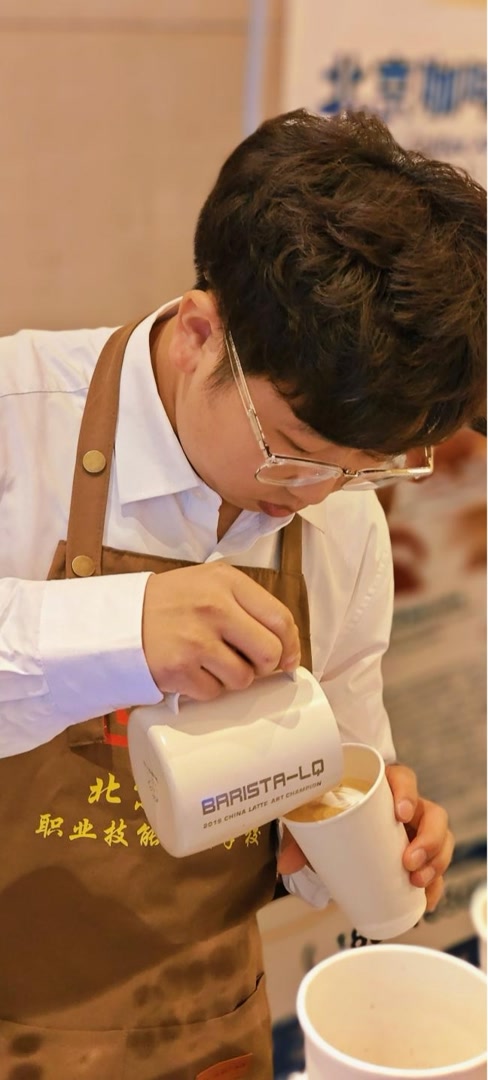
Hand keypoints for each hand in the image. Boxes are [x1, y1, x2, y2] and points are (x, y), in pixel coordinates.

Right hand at [142, 562, 299, 699]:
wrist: (117, 620)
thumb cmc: (168, 604)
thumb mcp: (208, 584)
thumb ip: (245, 605)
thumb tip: (286, 647)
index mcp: (227, 581)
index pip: (280, 618)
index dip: (291, 645)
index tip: (288, 659)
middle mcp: (214, 607)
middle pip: (269, 652)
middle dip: (263, 666)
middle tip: (247, 664)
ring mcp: (196, 639)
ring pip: (243, 678)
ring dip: (231, 678)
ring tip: (210, 664)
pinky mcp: (179, 668)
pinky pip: (213, 693)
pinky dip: (205, 688)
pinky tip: (190, 672)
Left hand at [278, 762, 453, 914]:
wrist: (335, 832)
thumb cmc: (330, 816)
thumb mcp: (315, 821)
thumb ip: (300, 838)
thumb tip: (286, 865)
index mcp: (385, 787)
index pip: (404, 779)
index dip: (408, 793)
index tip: (400, 813)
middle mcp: (408, 808)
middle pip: (433, 814)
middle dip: (429, 839)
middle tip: (408, 861)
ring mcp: (417, 832)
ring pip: (442, 841)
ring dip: (436, 863)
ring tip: (416, 881)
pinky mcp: (420, 855)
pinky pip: (437, 869)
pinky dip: (435, 886)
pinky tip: (426, 901)